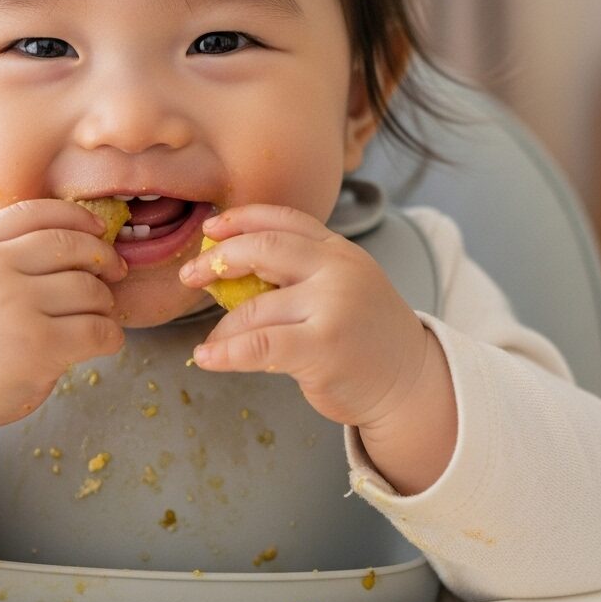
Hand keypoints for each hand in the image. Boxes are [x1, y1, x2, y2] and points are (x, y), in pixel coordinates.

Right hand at [0, 199, 126, 430]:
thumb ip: (4, 252)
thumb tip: (77, 235)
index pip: (36, 214)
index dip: (77, 217)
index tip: (99, 230)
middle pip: (71, 246)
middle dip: (103, 258)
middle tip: (114, 272)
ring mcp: (16, 307)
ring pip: (90, 289)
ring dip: (105, 303)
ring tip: (97, 315)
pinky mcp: (39, 346)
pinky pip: (97, 330)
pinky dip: (111, 336)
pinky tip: (103, 341)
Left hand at [179, 205, 454, 477]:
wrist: (409, 381)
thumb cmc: (364, 337)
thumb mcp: (342, 286)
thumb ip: (299, 271)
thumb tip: (228, 268)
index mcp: (339, 250)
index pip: (283, 219)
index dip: (241, 220)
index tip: (210, 230)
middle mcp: (338, 270)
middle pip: (264, 249)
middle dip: (219, 260)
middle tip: (190, 276)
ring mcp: (332, 307)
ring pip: (254, 308)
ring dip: (223, 328)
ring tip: (213, 343)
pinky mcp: (322, 347)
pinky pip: (258, 346)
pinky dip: (224, 352)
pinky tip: (206, 358)